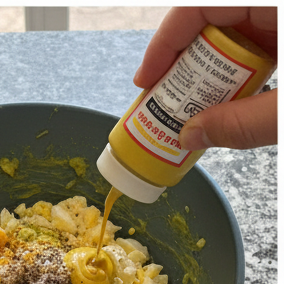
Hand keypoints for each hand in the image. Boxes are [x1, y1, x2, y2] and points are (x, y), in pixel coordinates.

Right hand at [134, 7, 276, 149]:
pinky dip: (237, 74)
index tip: (146, 80)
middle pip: (211, 23)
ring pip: (232, 37)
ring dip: (209, 75)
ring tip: (193, 109)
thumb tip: (191, 136)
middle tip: (166, 103)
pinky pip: (257, 43)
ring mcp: (282, 18)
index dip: (164, 42)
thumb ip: (245, 123)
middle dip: (185, 65)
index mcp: (272, 2)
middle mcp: (273, 4)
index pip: (199, 6)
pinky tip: (227, 102)